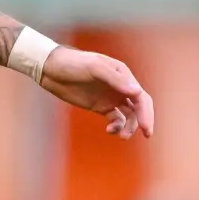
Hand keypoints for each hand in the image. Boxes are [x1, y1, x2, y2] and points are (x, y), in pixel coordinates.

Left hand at [39, 46, 154, 138]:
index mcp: (123, 74)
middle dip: (144, 120)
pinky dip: (116, 126)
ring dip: (129, 127)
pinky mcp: (101, 106)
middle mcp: (120, 86)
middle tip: (146, 134)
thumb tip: (137, 91)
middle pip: (139, 106)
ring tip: (121, 136)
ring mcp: (111, 97)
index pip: (141, 95)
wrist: (52, 70)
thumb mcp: (94, 67)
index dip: (146, 112)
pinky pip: (115, 119)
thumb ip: (115, 80)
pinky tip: (109, 130)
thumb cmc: (73, 63)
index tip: (146, 127)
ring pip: (129, 115)